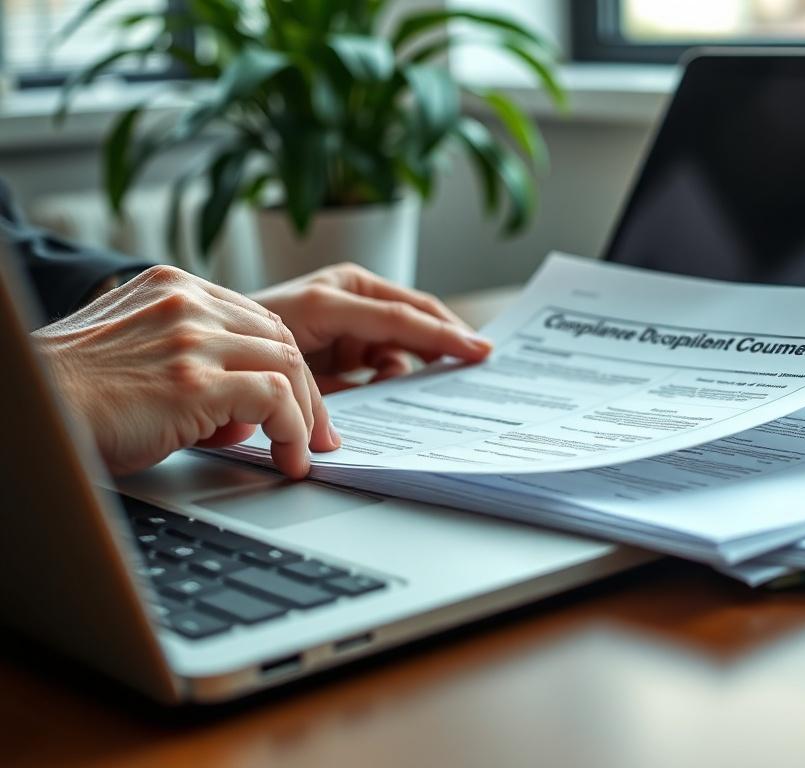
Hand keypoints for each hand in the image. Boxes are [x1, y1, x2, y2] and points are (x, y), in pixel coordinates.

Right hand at [33, 265, 336, 478]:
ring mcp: (192, 337)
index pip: (257, 320)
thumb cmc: (74, 398)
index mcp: (173, 289)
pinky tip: (287, 457)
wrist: (33, 413)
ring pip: (288, 364)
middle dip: (307, 392)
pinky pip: (274, 398)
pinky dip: (292, 430)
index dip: (285, 365)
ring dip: (305, 416)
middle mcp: (187, 303)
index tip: (298, 402)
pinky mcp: (195, 380)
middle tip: (316, 434)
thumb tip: (246, 415)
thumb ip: (198, 371)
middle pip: (281, 339)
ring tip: (303, 452)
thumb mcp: (143, 363)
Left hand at [249, 263, 491, 392]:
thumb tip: (385, 398)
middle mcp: (348, 294)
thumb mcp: (299, 365)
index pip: (402, 317)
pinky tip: (397, 386)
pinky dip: (397, 369)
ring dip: (418, 361)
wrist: (217, 348)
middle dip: (446, 338)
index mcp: (334, 295)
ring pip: (404, 336)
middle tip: (479, 359)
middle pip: (415, 314)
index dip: (443, 336)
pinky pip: (388, 350)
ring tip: (424, 384)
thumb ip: (345, 378)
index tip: (478, 350)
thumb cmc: (248, 346)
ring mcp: (350, 308)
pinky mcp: (350, 330)